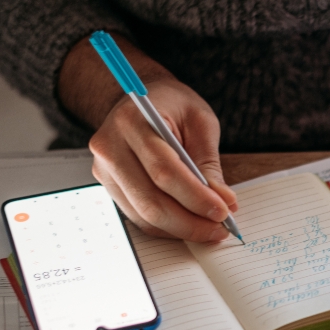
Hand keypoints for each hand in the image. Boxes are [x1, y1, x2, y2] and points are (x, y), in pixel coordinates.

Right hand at [88, 75, 237, 241]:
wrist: (140, 101)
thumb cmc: (173, 106)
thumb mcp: (200, 122)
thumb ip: (209, 163)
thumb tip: (224, 203)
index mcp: (132, 121)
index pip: (163, 171)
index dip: (195, 197)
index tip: (223, 211)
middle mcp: (110, 147)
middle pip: (150, 200)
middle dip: (189, 221)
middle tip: (220, 228)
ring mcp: (104, 170)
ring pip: (143, 214)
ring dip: (180, 228)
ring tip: (209, 228)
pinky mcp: (109, 186)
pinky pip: (139, 217)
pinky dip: (167, 227)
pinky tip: (189, 224)